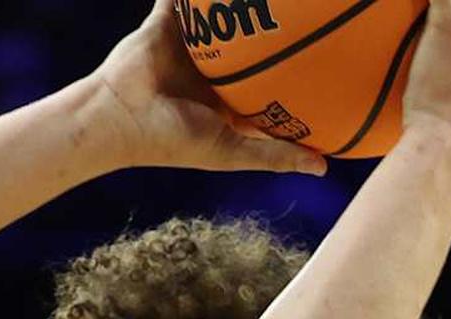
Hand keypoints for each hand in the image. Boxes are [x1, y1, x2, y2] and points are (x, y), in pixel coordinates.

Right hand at [91, 0, 327, 175]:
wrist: (119, 119)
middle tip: (314, 12)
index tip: (331, 61)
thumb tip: (325, 169)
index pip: (267, 81)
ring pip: (221, 17)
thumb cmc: (173, 141)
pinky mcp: (165, 23)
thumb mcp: (230, 152)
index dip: (294, 71)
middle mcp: (209, 70)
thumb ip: (275, 155)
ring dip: (240, 4)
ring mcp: (187, 45)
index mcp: (225, 98)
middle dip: (272, 29)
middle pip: (250, 44)